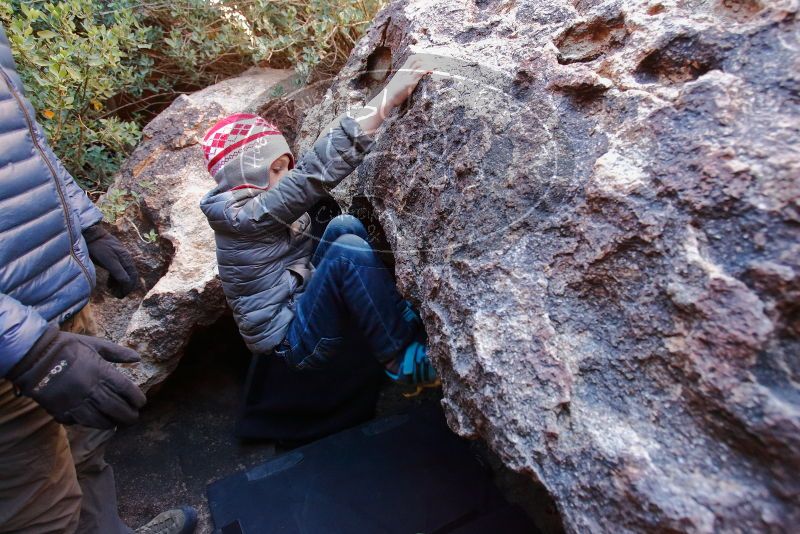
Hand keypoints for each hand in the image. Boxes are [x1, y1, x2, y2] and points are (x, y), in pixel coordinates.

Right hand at [7, 326, 145, 428]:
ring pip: (99, 421)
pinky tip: (95, 421)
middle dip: (129, 416)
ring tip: (116, 423)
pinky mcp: (61, 411)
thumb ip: (118, 353)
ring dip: (111, 423)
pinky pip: (79, 422)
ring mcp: (75, 403)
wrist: (34, 356)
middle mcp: (91, 390)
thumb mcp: (95, 344)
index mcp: (102, 372)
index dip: (137, 399)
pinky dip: (89, 424)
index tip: (141, 403)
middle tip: (133, 418)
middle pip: (117, 409)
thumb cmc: (67, 347)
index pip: (127, 391)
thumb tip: (138, 358)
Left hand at [83, 224, 139, 297]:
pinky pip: (119, 271)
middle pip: (131, 277)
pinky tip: (109, 283)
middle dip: (125, 287)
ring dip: (120, 284)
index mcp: (126, 260)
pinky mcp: (114, 257)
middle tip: (117, 295)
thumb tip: (127, 283)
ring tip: (112, 290)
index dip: (127, 288)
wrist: (90, 234)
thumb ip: (118, 272)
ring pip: (125, 274)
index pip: (132, 278)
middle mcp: (126, 259)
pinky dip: (116, 279)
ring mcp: (121, 258)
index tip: (120, 296)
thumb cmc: (98, 248)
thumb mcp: (108, 261)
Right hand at [354, 54, 432, 134]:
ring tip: (435, 66)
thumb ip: (404, 81)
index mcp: (402, 71)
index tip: (429, 59)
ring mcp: (406, 76)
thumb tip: (411, 82)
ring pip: (418, 64)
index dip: (421, 57)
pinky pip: (418, 73)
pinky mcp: (408, 82)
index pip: (412, 58)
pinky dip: (426, 70)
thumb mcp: (398, 84)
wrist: (386, 99)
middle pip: (416, 58)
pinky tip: (431, 70)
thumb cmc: (392, 94)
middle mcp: (404, 71)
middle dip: (426, 58)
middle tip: (434, 62)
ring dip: (428, 64)